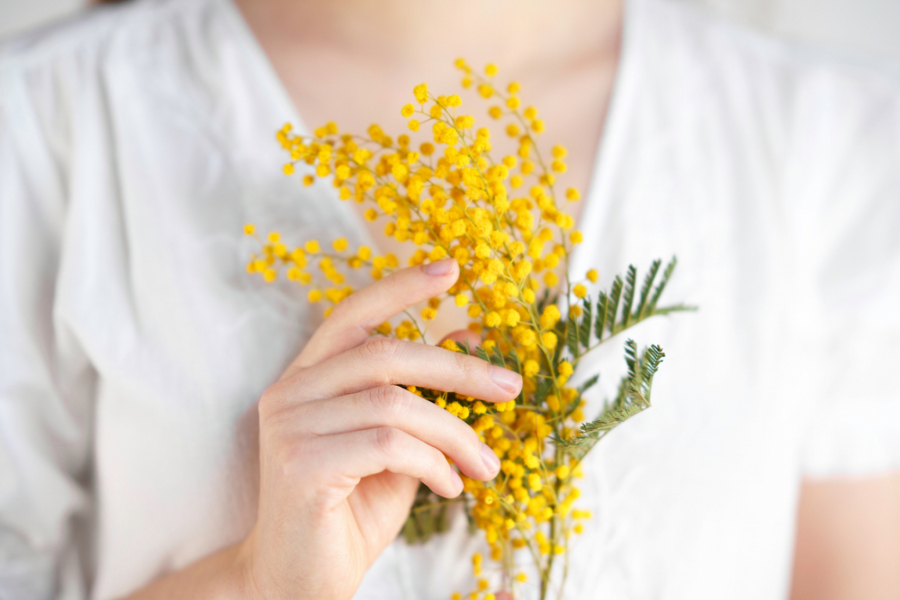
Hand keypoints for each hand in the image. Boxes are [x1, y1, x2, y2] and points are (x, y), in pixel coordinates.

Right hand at [237, 258, 521, 599]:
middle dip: (459, 369)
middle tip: (510, 387)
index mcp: (307, 380)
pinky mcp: (301, 465)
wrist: (299, 584)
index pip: (352, 314)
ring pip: (395, 403)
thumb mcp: (396, 447)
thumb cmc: (349, 513)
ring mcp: (290, 427)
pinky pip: (388, 445)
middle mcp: (289, 393)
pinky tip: (449, 489)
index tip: (452, 270)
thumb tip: (469, 341)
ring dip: (455, 433)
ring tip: (484, 467)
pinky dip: (433, 463)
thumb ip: (420, 397)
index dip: (401, 287)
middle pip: (386, 353)